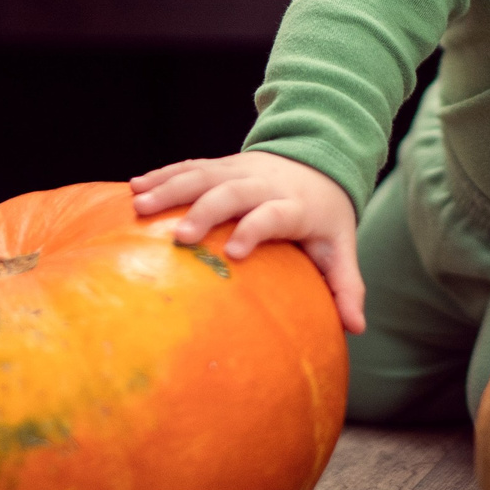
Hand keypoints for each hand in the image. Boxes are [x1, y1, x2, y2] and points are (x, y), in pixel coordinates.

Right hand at [128, 151, 366, 334]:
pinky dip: (162, 175)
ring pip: (203, 175)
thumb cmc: (324, 218)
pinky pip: (188, 167)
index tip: (235, 252)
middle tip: (181, 237)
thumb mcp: (340, 248)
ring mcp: (240, 170)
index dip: (256, 229)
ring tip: (140, 206)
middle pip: (233, 192)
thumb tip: (355, 328)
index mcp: (294, 206)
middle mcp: (265, 184)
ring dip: (171, 189)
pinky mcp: (221, 165)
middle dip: (207, 211)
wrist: (318, 161)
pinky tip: (134, 188)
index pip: (275, 214)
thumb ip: (346, 286)